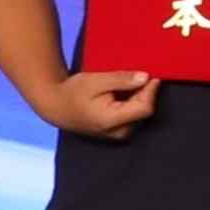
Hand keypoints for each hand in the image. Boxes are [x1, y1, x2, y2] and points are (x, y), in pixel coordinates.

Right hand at [46, 62, 163, 140]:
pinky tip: (123, 93)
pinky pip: (133, 116)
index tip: (153, 75)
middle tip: (139, 75)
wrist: (56, 107)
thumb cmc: (74, 92)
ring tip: (128, 83)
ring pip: (140, 114)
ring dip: (139, 97)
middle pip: (144, 111)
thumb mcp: (96, 81)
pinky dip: (132, 103)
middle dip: (145, 93)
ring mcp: (118, 134)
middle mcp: (118, 132)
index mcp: (111, 120)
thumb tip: (146, 78)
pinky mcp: (118, 132)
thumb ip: (121, 80)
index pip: (144, 108)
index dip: (151, 91)